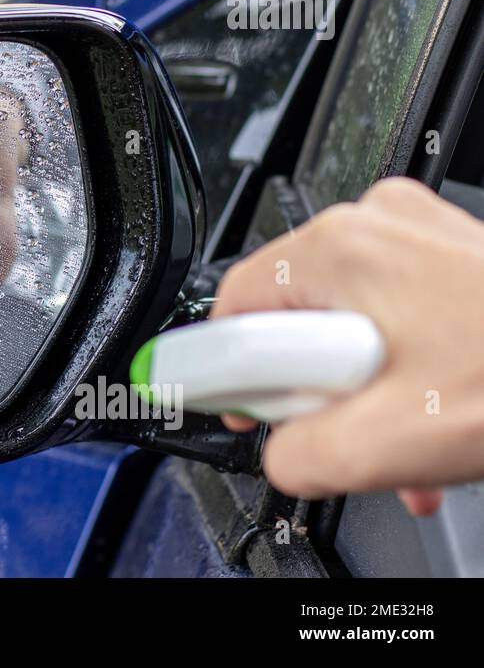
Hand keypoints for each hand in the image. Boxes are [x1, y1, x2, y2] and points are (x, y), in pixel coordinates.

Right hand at [213, 177, 483, 515]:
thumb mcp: (394, 441)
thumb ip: (299, 454)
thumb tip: (275, 455)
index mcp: (340, 247)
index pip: (230, 311)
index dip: (234, 377)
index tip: (245, 413)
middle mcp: (373, 222)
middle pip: (291, 321)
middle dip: (317, 393)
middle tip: (363, 426)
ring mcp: (414, 234)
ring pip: (347, 324)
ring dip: (365, 389)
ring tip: (416, 428)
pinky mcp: (447, 254)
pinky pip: (391, 313)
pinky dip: (402, 367)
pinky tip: (435, 413)